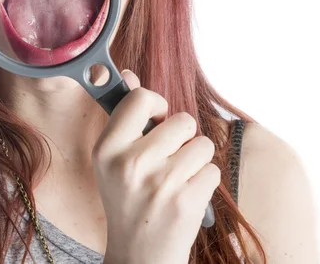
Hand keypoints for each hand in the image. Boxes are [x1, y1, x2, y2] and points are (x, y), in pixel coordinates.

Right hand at [93, 70, 220, 263]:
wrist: (138, 255)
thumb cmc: (127, 199)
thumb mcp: (113, 159)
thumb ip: (124, 116)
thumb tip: (127, 74)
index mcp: (107, 149)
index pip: (140, 98)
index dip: (156, 104)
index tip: (157, 119)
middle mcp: (130, 163)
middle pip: (182, 121)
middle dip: (183, 136)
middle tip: (168, 157)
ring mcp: (159, 183)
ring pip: (202, 144)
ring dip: (196, 159)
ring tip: (178, 177)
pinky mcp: (186, 202)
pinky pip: (213, 170)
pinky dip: (205, 181)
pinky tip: (186, 195)